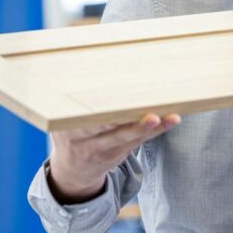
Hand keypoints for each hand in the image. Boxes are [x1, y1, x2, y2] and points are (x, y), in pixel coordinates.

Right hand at [48, 112, 180, 202]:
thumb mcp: (61, 120)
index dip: (101, 112)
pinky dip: (156, 130)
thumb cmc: (70, 133)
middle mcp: (88, 142)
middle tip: (151, 117)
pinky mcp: (120, 152)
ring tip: (166, 117)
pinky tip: (171, 119)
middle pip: (111, 131)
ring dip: (149, 127)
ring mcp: (105, 149)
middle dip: (131, 125)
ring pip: (129, 138)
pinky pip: (140, 140)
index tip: (115, 101)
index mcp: (70, 129)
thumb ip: (74, 102)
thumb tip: (83, 61)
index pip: (87, 120)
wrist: (72, 171)